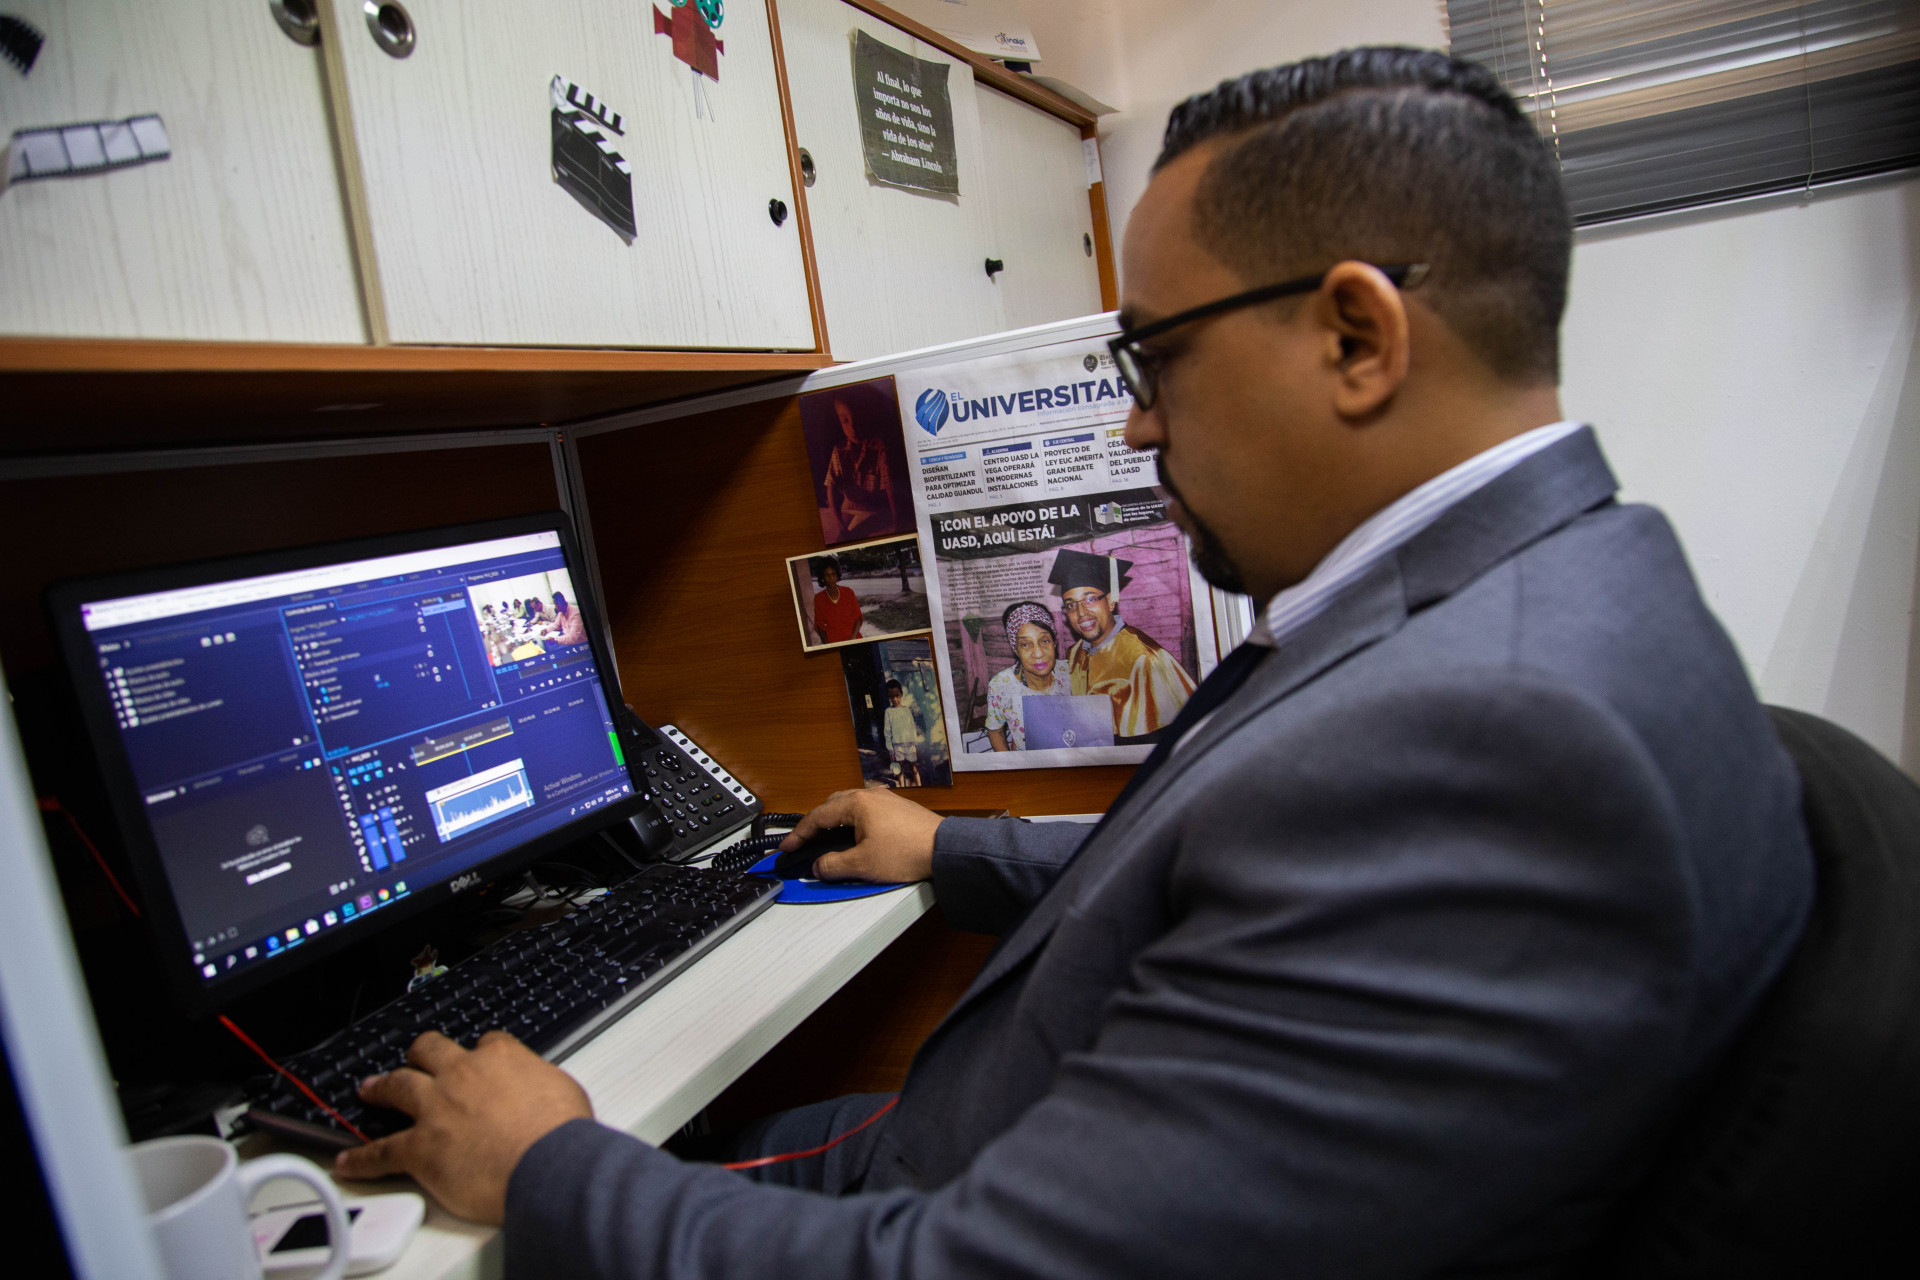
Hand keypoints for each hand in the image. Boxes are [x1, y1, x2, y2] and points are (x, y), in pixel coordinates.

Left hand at [332, 1031, 592, 1223]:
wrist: (546, 1163)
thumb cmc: (561, 1132)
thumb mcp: (563, 1091)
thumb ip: (541, 1085)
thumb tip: (543, 1095)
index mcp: (501, 1058)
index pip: (485, 1043)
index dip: (479, 1052)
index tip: (479, 1058)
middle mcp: (462, 1074)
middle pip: (430, 1050)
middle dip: (420, 1053)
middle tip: (414, 1058)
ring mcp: (436, 1108)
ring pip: (397, 1086)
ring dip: (381, 1087)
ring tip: (369, 1089)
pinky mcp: (419, 1147)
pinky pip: (381, 1151)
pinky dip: (362, 1158)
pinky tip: (348, 1161)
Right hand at [782, 788, 942, 883]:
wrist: (945, 850)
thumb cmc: (906, 853)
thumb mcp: (862, 864)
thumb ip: (833, 865)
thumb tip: (818, 866)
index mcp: (856, 803)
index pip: (817, 817)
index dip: (799, 834)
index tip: (787, 847)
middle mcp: (870, 795)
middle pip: (832, 806)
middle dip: (815, 824)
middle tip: (804, 842)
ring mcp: (886, 799)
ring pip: (850, 806)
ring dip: (835, 822)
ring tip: (827, 839)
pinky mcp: (899, 809)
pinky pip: (866, 811)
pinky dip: (853, 822)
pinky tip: (855, 836)